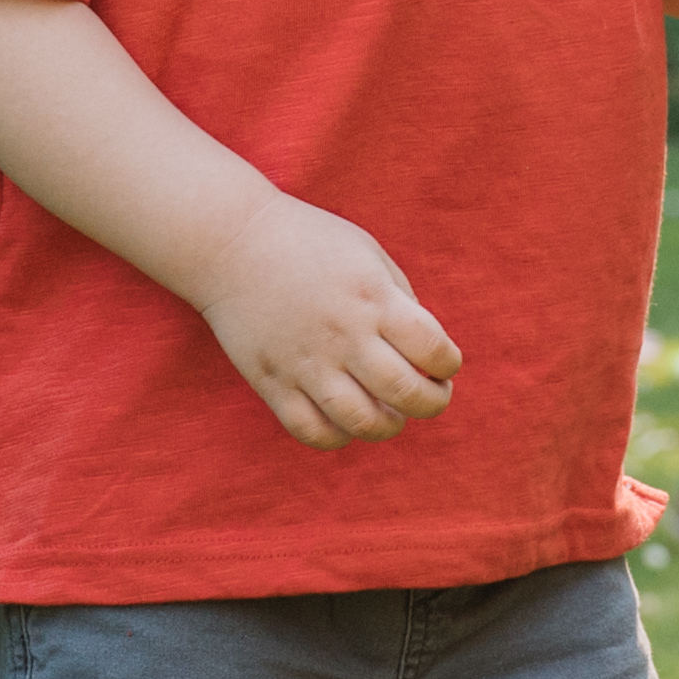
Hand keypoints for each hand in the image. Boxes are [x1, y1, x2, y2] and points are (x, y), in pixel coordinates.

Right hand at [193, 195, 458, 442]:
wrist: (230, 242)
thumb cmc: (308, 242)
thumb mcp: (368, 254)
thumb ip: (401, 300)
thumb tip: (426, 352)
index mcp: (373, 297)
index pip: (433, 350)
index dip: (448, 365)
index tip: (443, 362)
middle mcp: (343, 334)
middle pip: (406, 394)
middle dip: (432, 402)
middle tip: (430, 394)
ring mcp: (305, 362)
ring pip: (362, 422)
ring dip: (388, 426)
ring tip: (390, 413)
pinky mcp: (271, 382)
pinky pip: (312, 431)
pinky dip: (338, 436)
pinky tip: (345, 418)